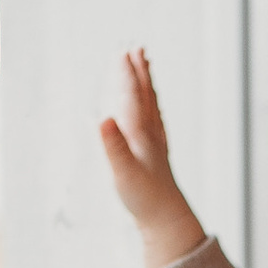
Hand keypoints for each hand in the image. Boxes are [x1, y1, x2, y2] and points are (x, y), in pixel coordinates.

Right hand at [99, 47, 207, 267]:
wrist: (166, 219)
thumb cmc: (143, 197)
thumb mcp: (121, 171)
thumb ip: (112, 145)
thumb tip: (101, 118)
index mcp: (139, 134)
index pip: (130, 97)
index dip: (124, 75)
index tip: (120, 53)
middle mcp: (150, 134)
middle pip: (144, 96)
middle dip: (138, 72)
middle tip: (136, 48)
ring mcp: (156, 143)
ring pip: (151, 106)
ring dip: (147, 85)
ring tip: (146, 66)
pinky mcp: (158, 154)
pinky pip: (155, 121)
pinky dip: (151, 107)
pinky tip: (151, 107)